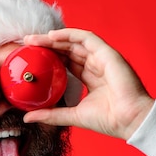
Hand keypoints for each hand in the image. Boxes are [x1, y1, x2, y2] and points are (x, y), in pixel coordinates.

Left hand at [23, 29, 153, 139]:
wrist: (129, 121)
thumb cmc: (108, 120)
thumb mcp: (72, 115)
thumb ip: (51, 114)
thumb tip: (27, 117)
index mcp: (90, 78)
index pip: (66, 63)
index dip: (49, 58)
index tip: (31, 58)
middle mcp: (96, 66)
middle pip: (67, 50)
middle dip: (46, 46)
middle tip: (26, 44)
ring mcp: (102, 59)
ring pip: (74, 42)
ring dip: (53, 38)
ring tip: (33, 39)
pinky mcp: (108, 54)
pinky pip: (86, 38)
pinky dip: (69, 34)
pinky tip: (52, 36)